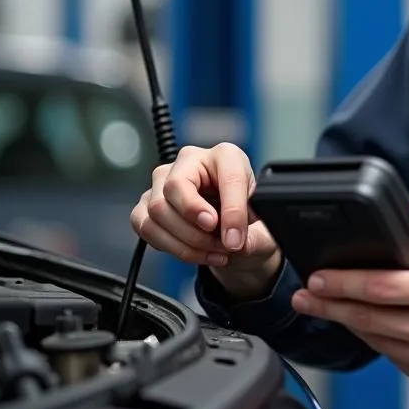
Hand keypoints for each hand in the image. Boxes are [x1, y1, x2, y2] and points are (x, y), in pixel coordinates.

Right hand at [130, 143, 280, 298]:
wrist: (231, 228)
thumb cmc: (247, 216)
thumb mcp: (263, 223)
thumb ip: (253, 233)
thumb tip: (233, 241)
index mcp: (226, 156)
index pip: (226, 178)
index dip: (230, 211)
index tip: (233, 239)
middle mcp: (190, 161)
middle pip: (175, 189)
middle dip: (198, 229)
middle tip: (221, 246)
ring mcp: (163, 180)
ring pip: (157, 211)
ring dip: (185, 242)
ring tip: (211, 252)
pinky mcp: (147, 203)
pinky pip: (146, 227)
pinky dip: (170, 246)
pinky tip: (194, 252)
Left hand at [291, 195, 408, 389]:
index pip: (379, 288)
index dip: (343, 283)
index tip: (317, 277)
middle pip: (366, 318)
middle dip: (329, 305)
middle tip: (303, 296)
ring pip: (374, 340)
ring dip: (345, 323)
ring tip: (321, 308)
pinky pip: (390, 356)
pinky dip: (373, 339)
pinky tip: (361, 324)